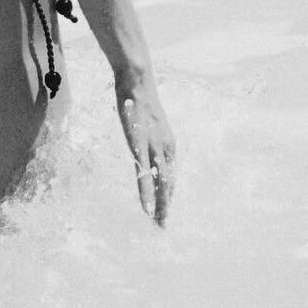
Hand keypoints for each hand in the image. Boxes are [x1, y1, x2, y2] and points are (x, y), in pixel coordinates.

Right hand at [117, 72, 175, 225]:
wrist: (137, 81)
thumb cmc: (140, 100)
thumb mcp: (149, 122)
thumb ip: (150, 136)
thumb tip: (147, 144)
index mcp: (168, 144)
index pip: (170, 176)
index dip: (168, 195)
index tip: (164, 212)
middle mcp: (166, 148)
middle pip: (168, 184)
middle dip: (166, 206)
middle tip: (163, 227)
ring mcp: (154, 148)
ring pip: (160, 183)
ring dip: (160, 206)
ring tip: (159, 224)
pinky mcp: (140, 146)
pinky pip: (144, 175)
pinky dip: (147, 194)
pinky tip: (147, 208)